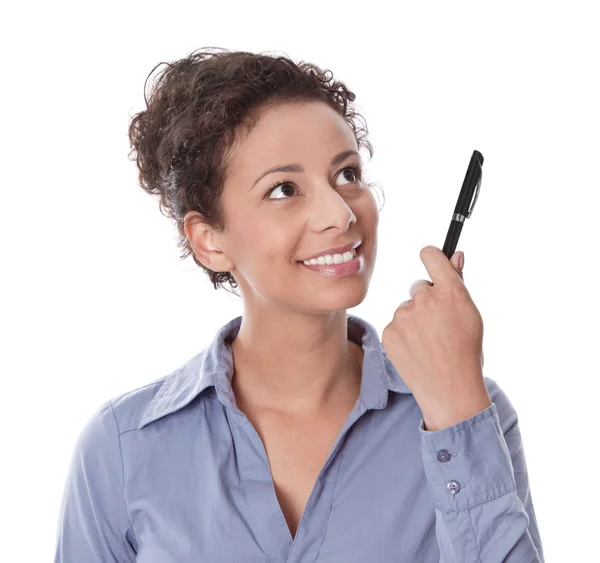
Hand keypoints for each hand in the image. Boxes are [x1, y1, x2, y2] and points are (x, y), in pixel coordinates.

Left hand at [381, 245, 490, 430]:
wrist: (450, 389)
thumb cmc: (466, 351)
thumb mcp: (471, 315)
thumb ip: (459, 282)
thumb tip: (456, 254)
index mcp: (450, 292)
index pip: (431, 255)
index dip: (431, 256)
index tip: (430, 259)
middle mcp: (425, 299)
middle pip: (418, 286)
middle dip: (426, 300)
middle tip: (438, 325)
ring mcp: (404, 316)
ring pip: (406, 309)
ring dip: (414, 320)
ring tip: (429, 344)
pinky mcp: (389, 332)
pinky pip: (395, 326)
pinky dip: (403, 335)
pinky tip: (417, 351)